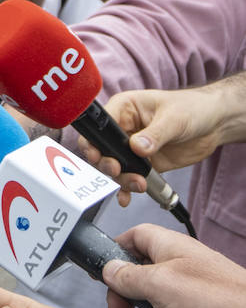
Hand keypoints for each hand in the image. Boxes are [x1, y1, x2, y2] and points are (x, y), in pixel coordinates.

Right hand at [80, 75, 245, 202]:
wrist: (212, 125)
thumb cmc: (192, 109)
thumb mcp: (174, 119)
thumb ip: (155, 134)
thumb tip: (136, 147)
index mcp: (124, 109)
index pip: (100, 125)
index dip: (94, 140)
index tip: (98, 154)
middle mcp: (123, 129)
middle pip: (102, 149)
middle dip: (107, 163)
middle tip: (117, 170)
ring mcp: (131, 149)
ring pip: (115, 168)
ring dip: (122, 179)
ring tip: (138, 184)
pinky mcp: (143, 164)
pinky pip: (130, 178)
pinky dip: (127, 189)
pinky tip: (127, 197)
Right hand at [106, 224, 245, 307]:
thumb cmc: (218, 300)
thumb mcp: (158, 284)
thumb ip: (127, 276)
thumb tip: (108, 269)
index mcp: (169, 247)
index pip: (133, 237)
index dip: (114, 251)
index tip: (101, 270)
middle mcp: (182, 268)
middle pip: (141, 279)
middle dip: (131, 300)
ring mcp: (195, 295)